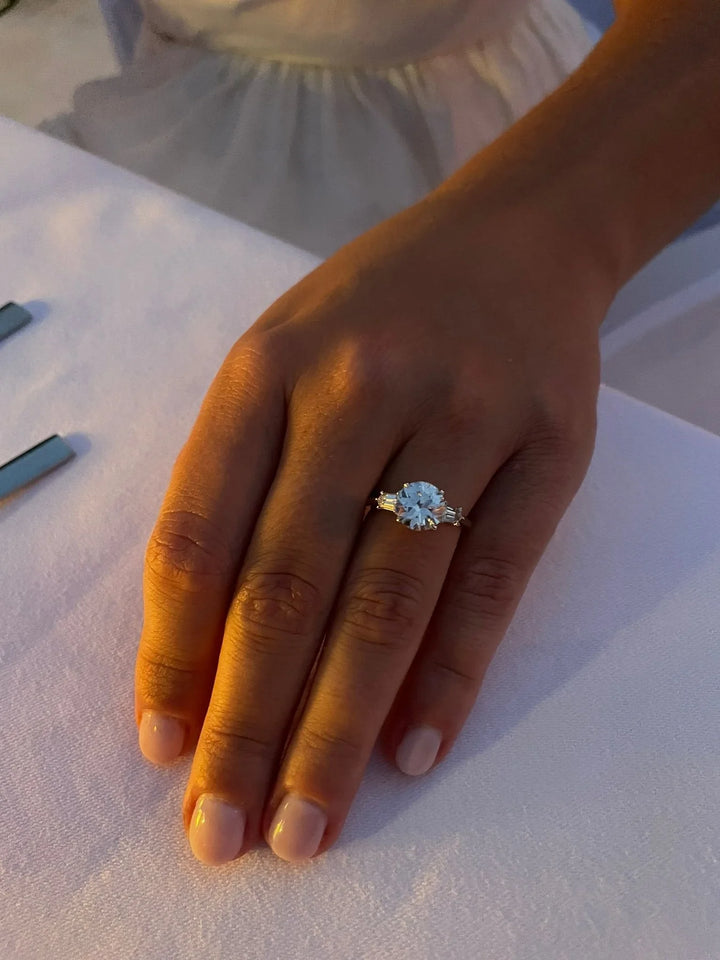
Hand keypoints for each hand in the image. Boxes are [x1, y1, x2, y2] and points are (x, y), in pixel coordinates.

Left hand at [134, 181, 612, 865]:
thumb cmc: (374, 312)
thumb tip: (209, 646)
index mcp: (264, 367)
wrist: (515, 236)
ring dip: (341, 724)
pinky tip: (415, 753)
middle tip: (225, 828)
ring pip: (389, 595)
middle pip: (288, 581)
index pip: (198, 530)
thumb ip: (238, 481)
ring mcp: (462, 413)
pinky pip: (491, 580)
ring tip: (308, 821)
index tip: (162, 747)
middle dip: (248, 720)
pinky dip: (451, 675)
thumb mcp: (279, 359)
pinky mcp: (549, 448)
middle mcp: (357, 385)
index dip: (171, 651)